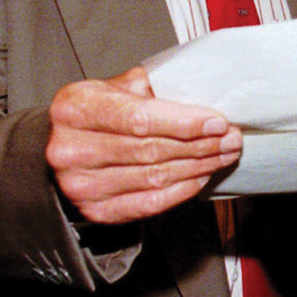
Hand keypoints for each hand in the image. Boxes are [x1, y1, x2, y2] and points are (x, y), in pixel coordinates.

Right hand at [46, 66, 240, 223]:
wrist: (65, 145)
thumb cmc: (98, 110)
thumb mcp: (117, 85)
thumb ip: (154, 85)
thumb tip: (205, 90)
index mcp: (76, 107)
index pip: (139, 118)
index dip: (184, 123)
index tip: (217, 122)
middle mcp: (70, 149)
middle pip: (150, 150)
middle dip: (199, 145)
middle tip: (231, 138)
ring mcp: (79, 185)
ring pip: (153, 178)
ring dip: (198, 167)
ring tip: (224, 155)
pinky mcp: (94, 211)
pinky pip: (148, 204)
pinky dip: (180, 191)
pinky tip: (201, 177)